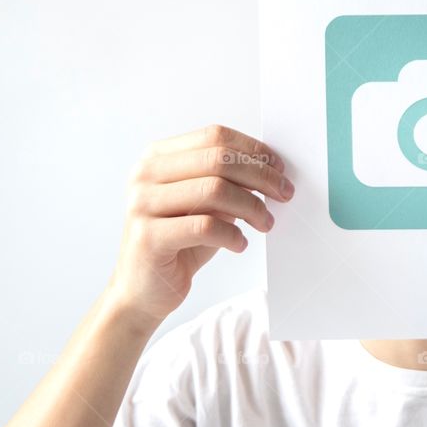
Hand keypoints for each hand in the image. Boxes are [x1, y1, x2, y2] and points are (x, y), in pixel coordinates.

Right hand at [108, 124, 293, 324]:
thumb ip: (229, 181)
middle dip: (260, 176)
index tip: (279, 168)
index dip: (253, 150)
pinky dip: (232, 235)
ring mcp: (142, 204)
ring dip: (252, 207)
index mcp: (157, 157)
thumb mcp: (206, 205)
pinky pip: (205, 227)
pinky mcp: (147, 237)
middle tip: (284, 193)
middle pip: (218, 159)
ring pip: (215, 190)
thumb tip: (271, 169)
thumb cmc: (180, 242)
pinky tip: (240, 244)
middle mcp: (145, 175)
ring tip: (265, 223)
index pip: (214, 137)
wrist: (144, 289)